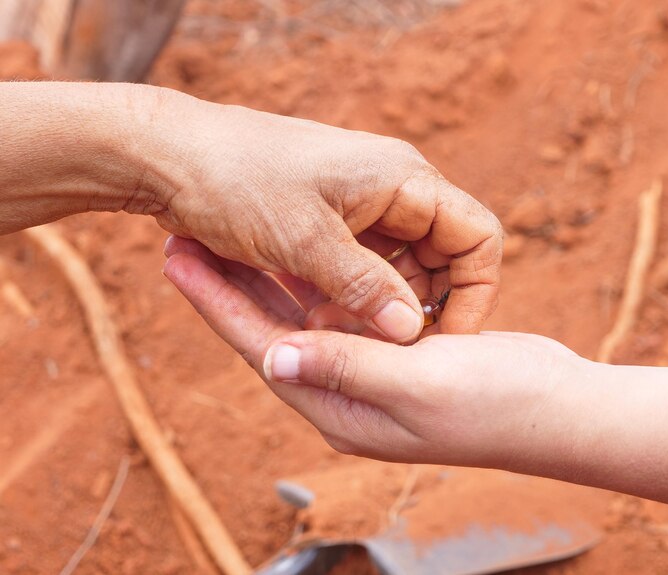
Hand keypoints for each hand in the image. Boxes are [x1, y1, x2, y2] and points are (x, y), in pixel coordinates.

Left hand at [0, 82, 501, 342]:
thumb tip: (410, 330)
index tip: (447, 338)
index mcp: (403, 180)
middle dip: (413, 305)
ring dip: (371, 304)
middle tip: (376, 344)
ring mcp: (361, 202)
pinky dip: (342, 292)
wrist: (165, 151)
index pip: (476, 238)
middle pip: (436, 258)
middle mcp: (392, 187)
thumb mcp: (304, 241)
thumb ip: (364, 288)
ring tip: (331, 331)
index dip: (471, 292)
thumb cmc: (234, 181)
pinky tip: (312, 314)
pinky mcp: (331, 218)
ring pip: (393, 267)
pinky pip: (356, 262)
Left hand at [163, 237, 584, 472]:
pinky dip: (330, 280)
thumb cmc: (501, 405)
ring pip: (316, 316)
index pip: (267, 350)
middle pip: (279, 329)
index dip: (219, 305)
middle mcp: (354, 393)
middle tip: (189, 239)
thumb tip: (273, 355)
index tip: (177, 262)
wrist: (563, 413)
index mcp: (347, 410)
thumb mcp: (419, 386)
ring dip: (278, 280)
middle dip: (235, 286)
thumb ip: (347, 367)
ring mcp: (381, 373)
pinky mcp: (406, 354)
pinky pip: (353, 310)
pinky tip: (307, 251)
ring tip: (236, 234)